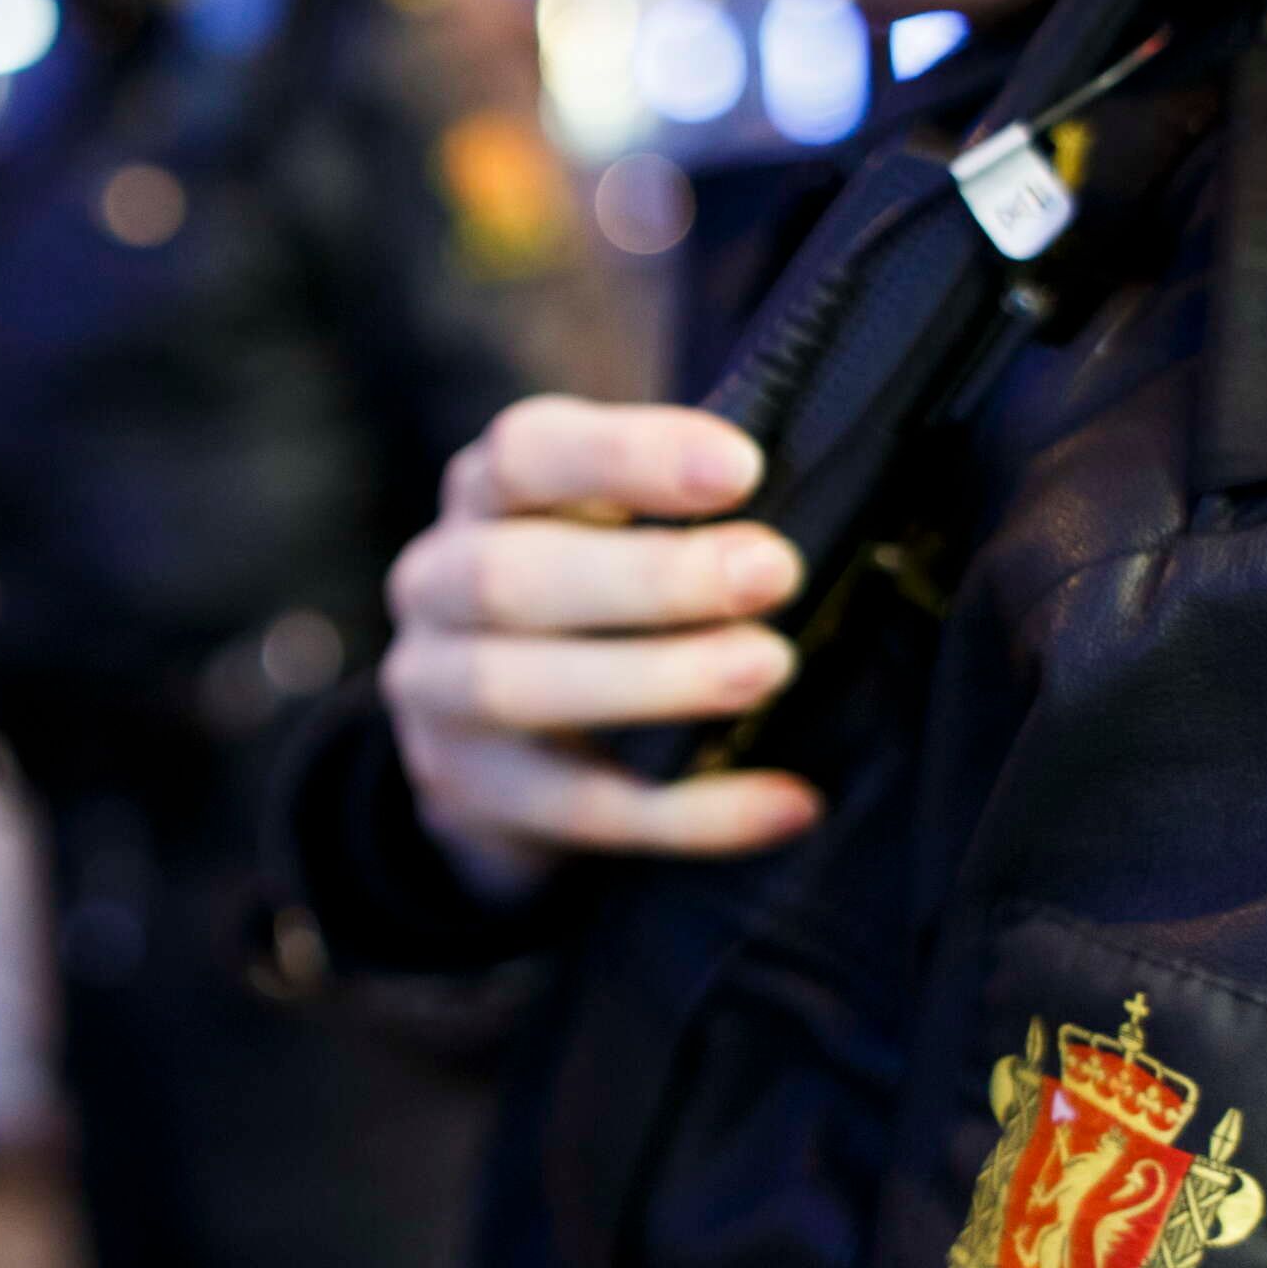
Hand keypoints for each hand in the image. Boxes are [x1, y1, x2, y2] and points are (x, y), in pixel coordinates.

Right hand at [381, 396, 822, 887]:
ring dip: (654, 679)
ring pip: (517, 688)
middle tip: (773, 573)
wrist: (492, 735)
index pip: (526, 453)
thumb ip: (680, 510)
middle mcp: (436, 584)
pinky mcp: (469, 793)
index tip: (741, 468)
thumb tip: (830, 501)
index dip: (627, 455)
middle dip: (650, 577)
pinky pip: (579, 809)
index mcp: (484, 496)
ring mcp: (437, 695)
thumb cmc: (587, 597)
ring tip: (768, 669)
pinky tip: (786, 802)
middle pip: (509, 576)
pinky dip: (692, 813)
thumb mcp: (608, 526)